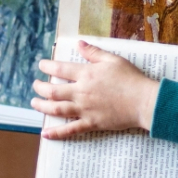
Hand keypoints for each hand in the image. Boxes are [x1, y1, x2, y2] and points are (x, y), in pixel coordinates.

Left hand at [32, 41, 160, 139]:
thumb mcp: (113, 60)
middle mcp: (81, 92)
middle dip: (40, 88)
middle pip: (53, 90)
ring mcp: (84, 109)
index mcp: (86, 74)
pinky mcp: (91, 123)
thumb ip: (93, 52)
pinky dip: (56, 133)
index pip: (59, 69)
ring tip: (34, 104)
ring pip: (56, 109)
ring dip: (42, 106)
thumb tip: (79, 43)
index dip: (47, 67)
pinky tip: (45, 134)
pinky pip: (70, 130)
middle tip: (36, 85)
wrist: (144, 101)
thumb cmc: (131, 79)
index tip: (41, 66)